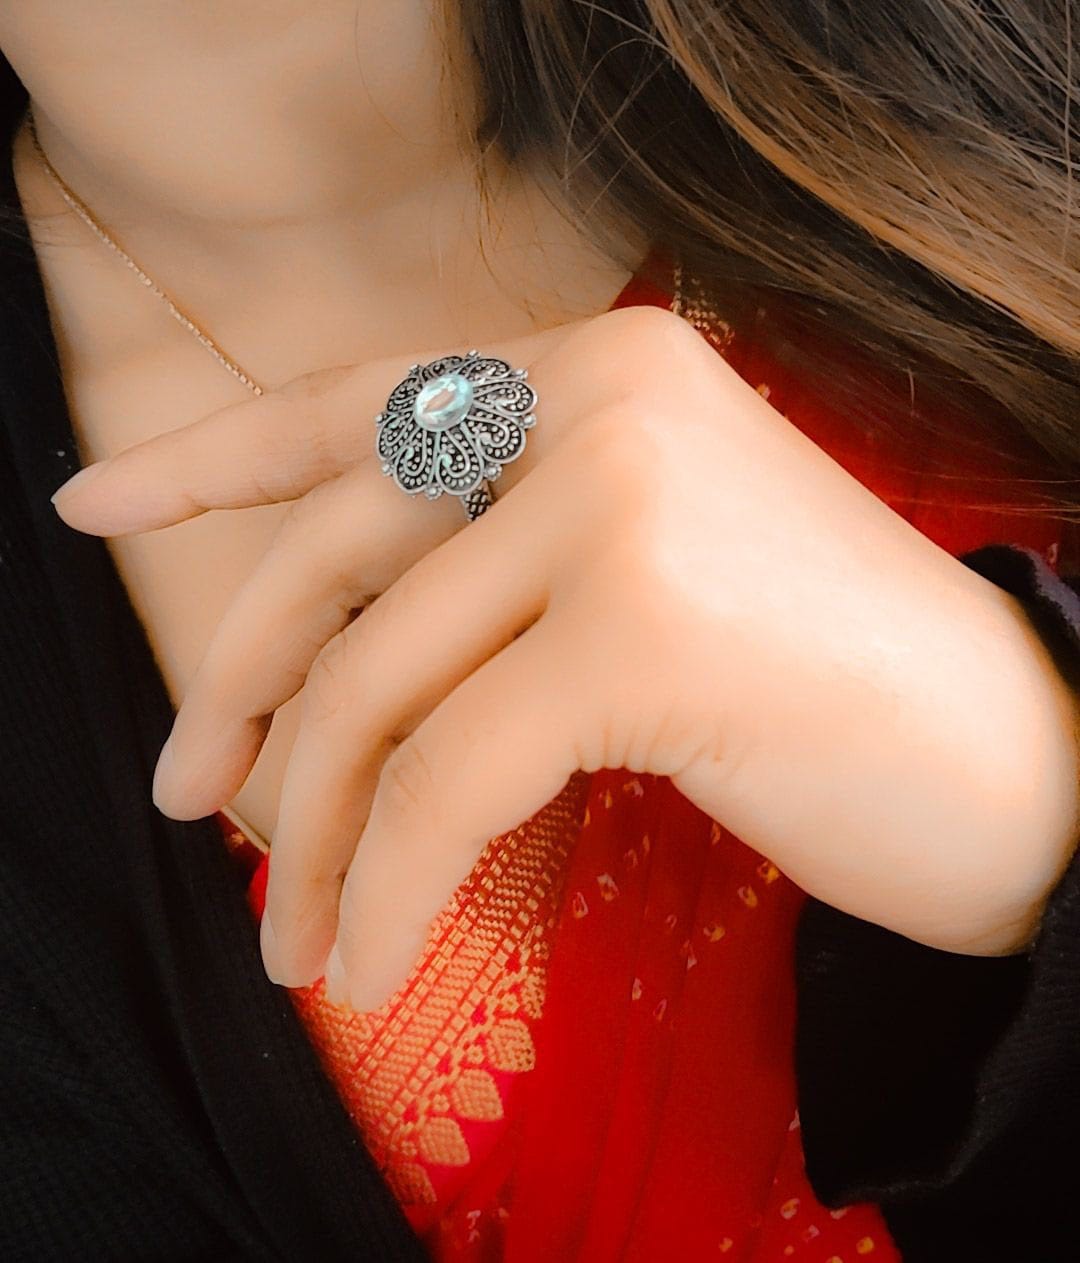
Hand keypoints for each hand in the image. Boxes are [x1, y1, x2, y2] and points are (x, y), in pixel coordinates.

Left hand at [51, 304, 1079, 1008]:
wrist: (1008, 759)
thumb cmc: (811, 684)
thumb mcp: (623, 583)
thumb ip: (483, 571)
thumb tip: (303, 670)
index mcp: (593, 367)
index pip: (359, 405)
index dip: (214, 457)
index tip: (96, 505)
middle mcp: (601, 398)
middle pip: (337, 552)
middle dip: (243, 686)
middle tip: (185, 794)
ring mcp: (621, 500)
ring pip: (378, 686)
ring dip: (316, 829)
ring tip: (295, 932)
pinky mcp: (639, 624)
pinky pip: (447, 779)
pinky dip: (393, 882)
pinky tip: (376, 956)